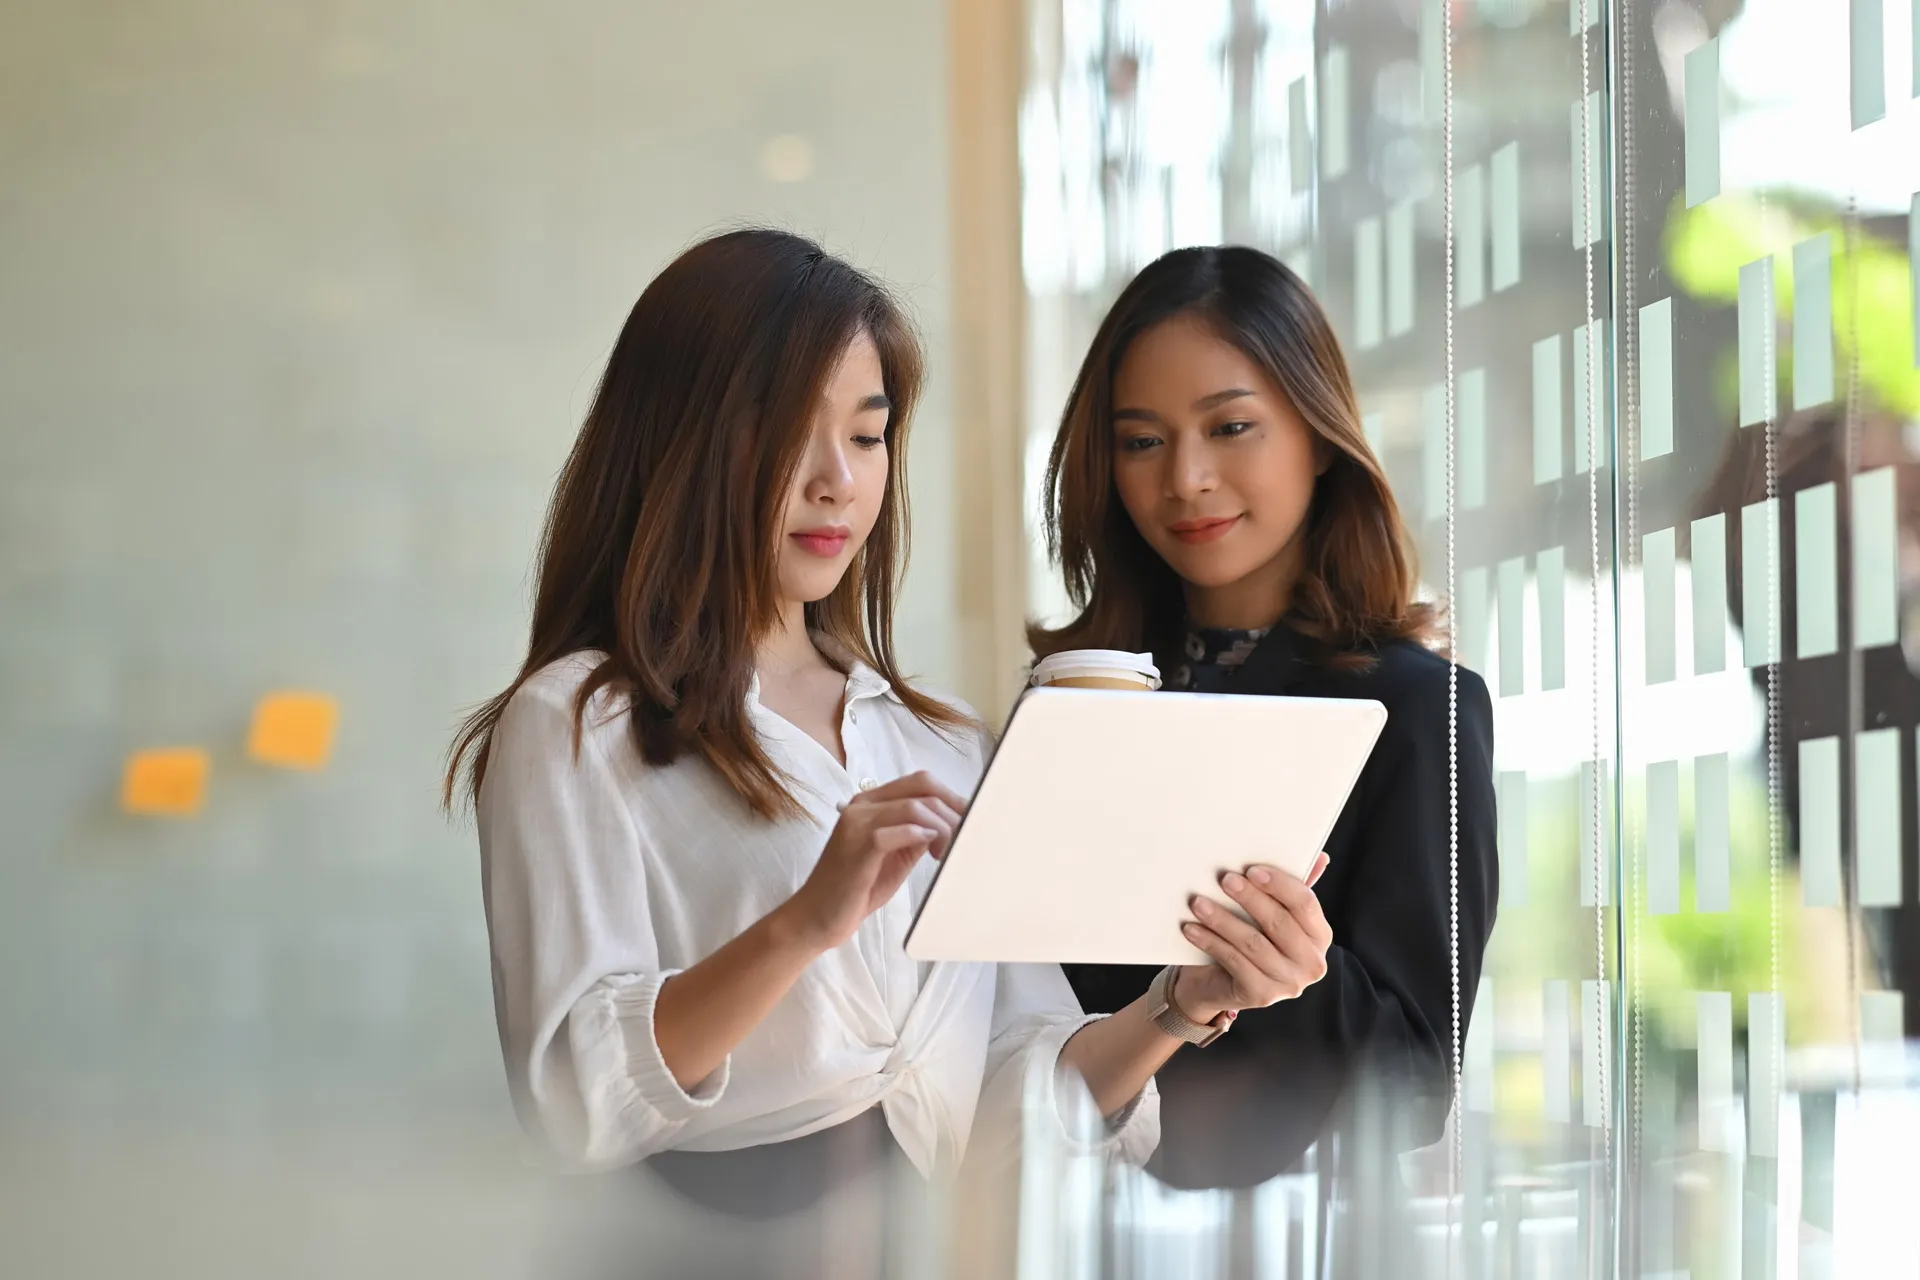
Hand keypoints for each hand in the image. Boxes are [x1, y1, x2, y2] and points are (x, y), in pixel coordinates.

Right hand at [779, 771, 967, 950]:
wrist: (817, 916)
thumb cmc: (857, 888)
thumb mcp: (896, 856)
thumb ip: (917, 835)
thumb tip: (953, 823)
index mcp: (870, 802)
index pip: (920, 782)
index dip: (952, 797)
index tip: (971, 820)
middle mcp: (862, 805)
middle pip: (922, 787)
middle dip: (953, 810)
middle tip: (966, 837)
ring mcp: (857, 823)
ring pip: (914, 807)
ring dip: (943, 828)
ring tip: (947, 852)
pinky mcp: (857, 846)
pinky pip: (897, 830)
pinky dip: (922, 837)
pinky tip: (932, 853)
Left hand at [1173, 853, 1332, 1022]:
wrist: (1218, 983)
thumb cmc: (1249, 939)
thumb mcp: (1269, 913)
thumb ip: (1290, 890)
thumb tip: (1320, 858)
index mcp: (1319, 936)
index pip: (1306, 904)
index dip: (1280, 885)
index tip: (1252, 870)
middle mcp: (1311, 963)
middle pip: (1279, 922)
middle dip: (1250, 898)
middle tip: (1225, 879)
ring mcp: (1288, 983)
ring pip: (1253, 943)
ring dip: (1223, 919)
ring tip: (1198, 903)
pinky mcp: (1261, 995)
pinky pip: (1233, 962)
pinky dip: (1210, 942)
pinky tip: (1192, 928)